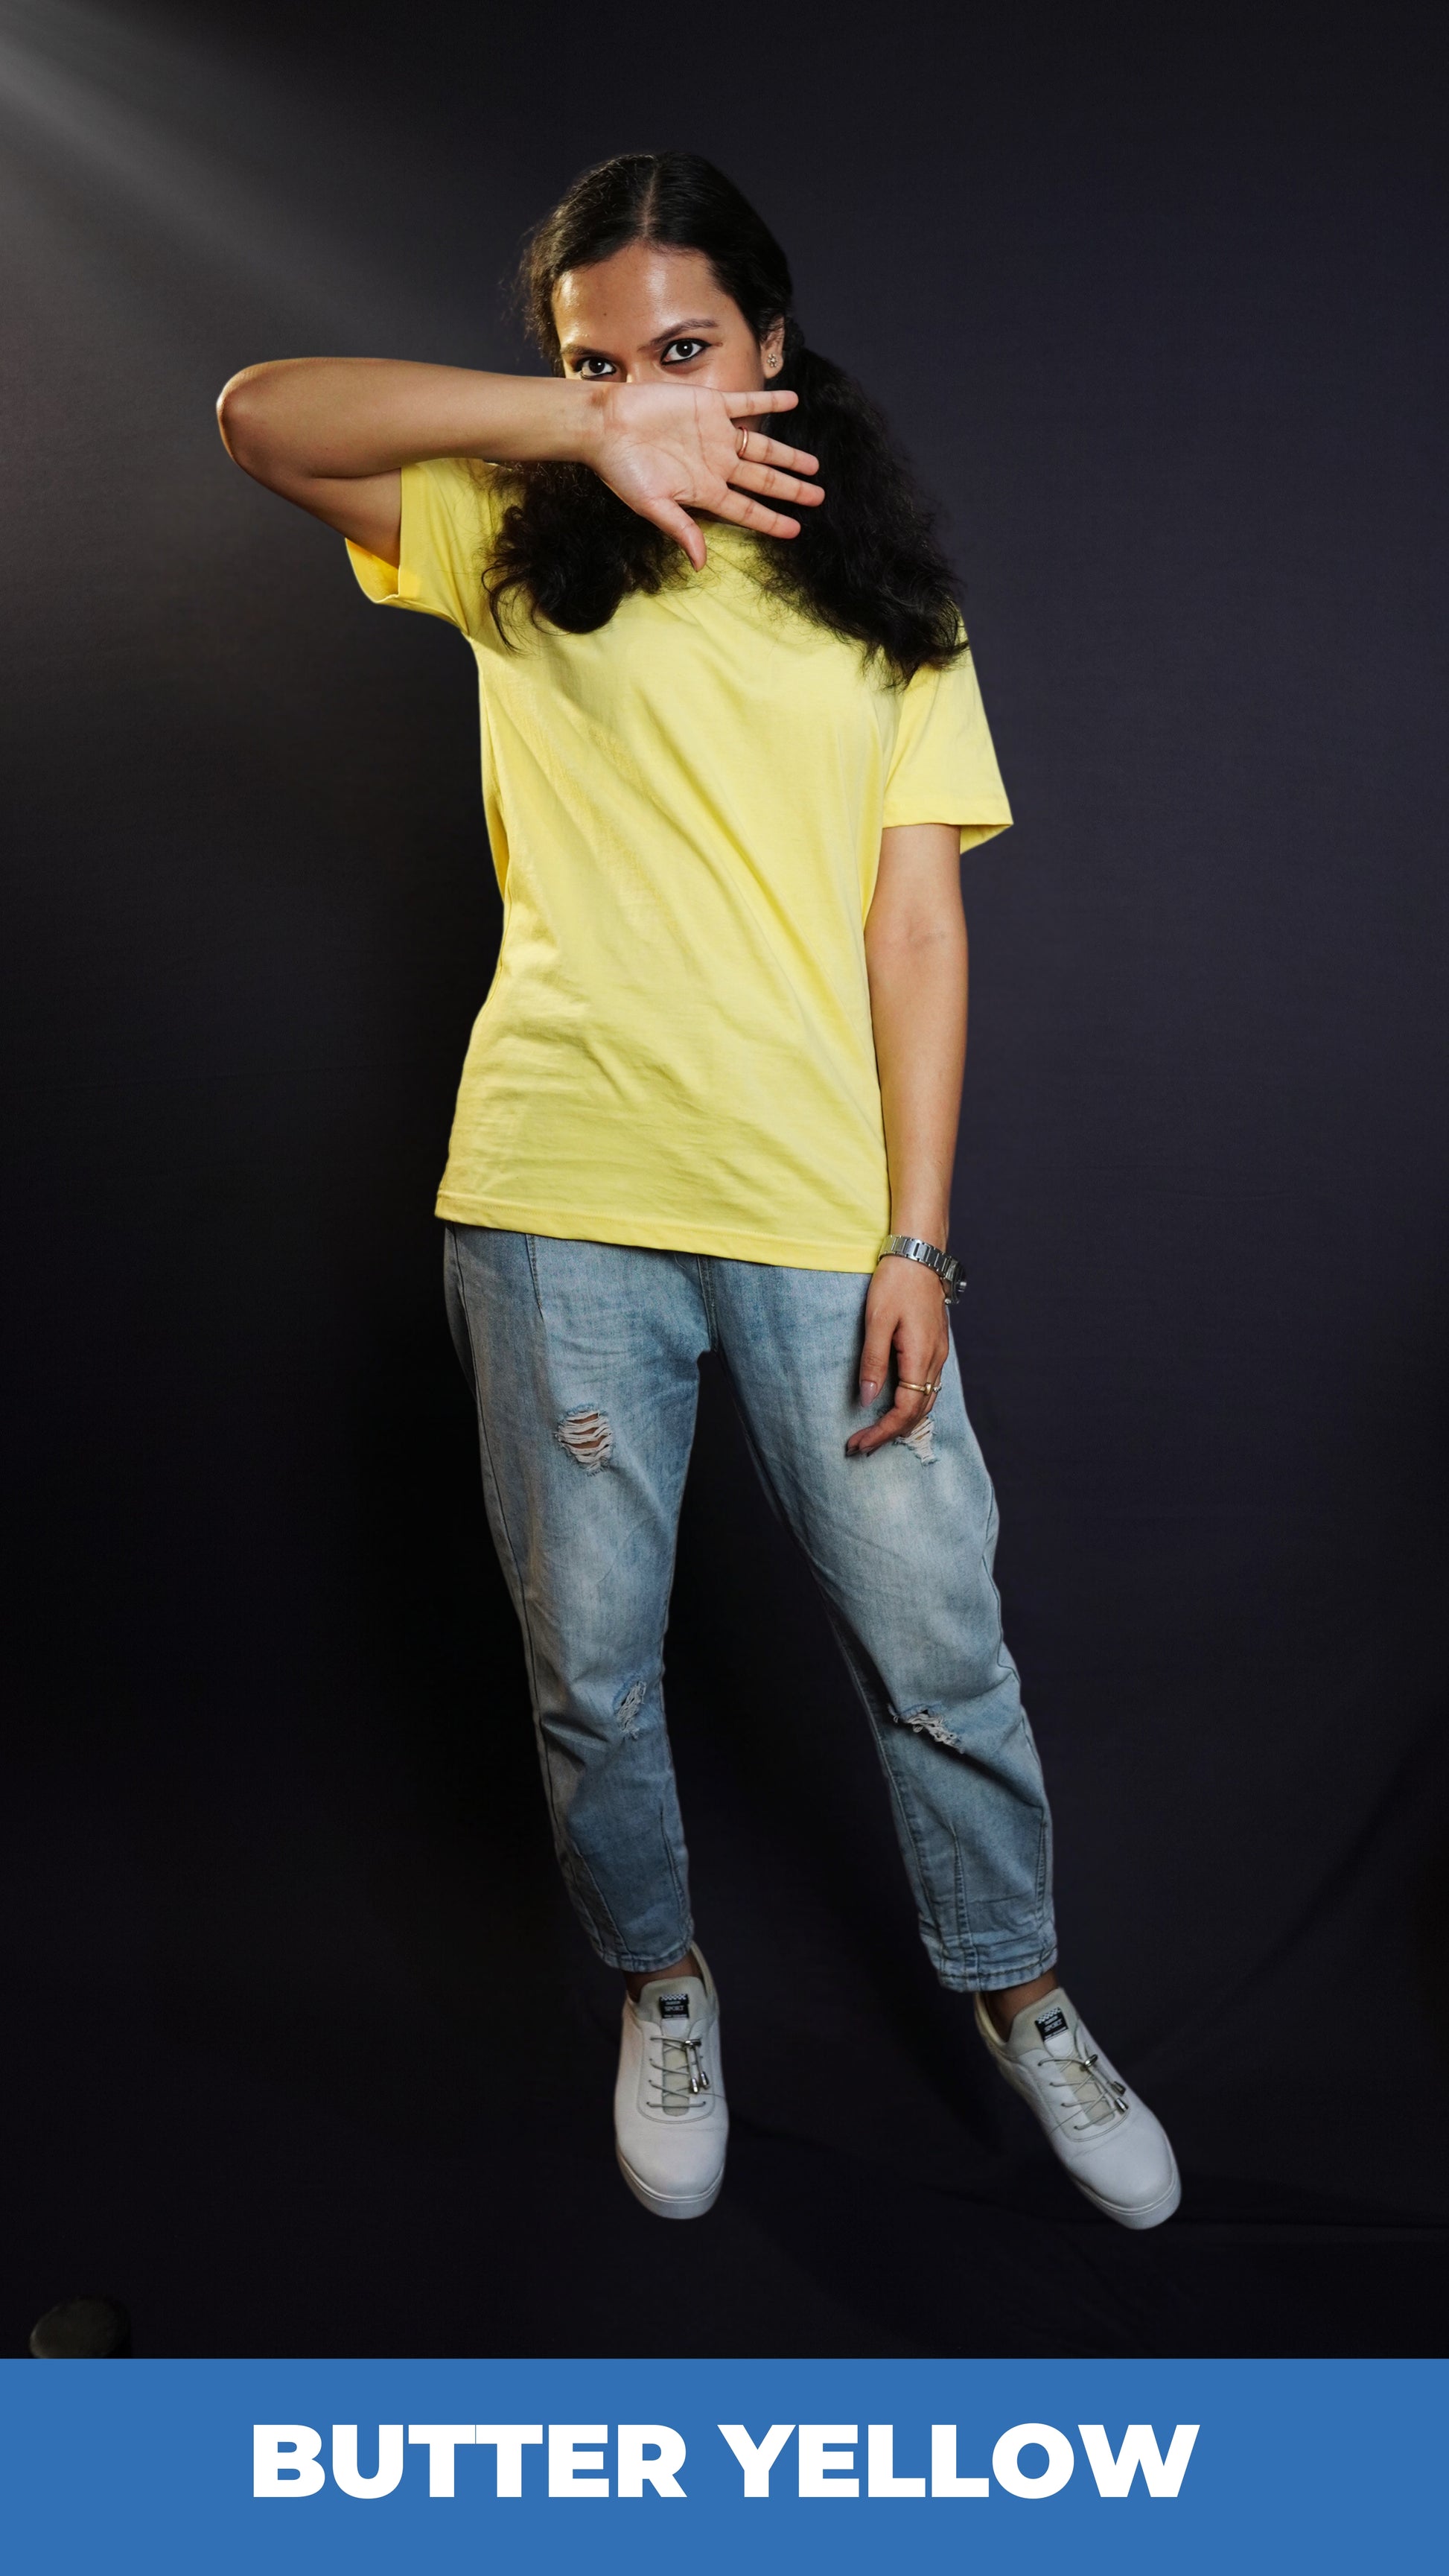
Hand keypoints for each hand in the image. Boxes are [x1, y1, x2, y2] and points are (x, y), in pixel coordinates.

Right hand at [582, 383, 822, 567]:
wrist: (606, 425)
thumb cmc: (623, 469)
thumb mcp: (652, 506)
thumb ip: (681, 530)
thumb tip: (701, 564)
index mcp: (704, 491)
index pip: (747, 510)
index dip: (772, 521)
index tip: (796, 529)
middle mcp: (715, 464)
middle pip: (762, 480)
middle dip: (791, 489)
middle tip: (818, 496)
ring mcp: (716, 435)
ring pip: (762, 446)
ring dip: (788, 454)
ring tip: (813, 464)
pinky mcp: (710, 406)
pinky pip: (747, 403)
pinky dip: (770, 401)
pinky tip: (792, 400)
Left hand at [845, 1257, 950, 1456]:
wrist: (920, 1255)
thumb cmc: (896, 1283)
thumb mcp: (877, 1321)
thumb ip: (873, 1362)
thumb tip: (867, 1399)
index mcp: (921, 1357)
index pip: (905, 1411)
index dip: (882, 1432)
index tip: (859, 1443)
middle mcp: (935, 1361)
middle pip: (917, 1414)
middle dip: (889, 1434)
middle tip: (859, 1446)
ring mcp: (938, 1355)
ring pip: (925, 1403)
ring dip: (900, 1423)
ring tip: (873, 1433)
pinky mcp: (935, 1348)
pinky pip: (927, 1388)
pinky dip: (910, 1406)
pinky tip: (892, 1407)